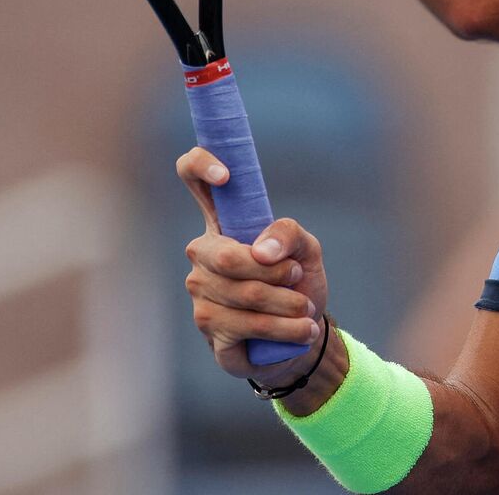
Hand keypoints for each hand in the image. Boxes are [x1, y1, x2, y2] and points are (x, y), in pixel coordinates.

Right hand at [177, 146, 335, 386]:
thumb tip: (261, 251)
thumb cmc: (297, 283)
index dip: (201, 165)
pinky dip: (285, 328)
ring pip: (245, 295)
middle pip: (228, 257)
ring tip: (305, 308)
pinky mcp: (209, 326)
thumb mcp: (306, 250)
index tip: (226, 175)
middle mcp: (202, 253)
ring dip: (288, 304)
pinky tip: (301, 330)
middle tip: (298, 277)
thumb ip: (289, 234)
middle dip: (276, 272)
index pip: (193, 178)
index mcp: (222, 223)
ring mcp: (200, 291)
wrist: (301, 333)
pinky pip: (248, 325)